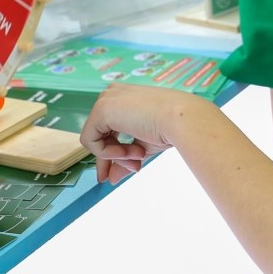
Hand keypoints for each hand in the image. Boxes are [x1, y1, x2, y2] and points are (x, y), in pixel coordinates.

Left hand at [80, 84, 202, 183]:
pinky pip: (91, 141)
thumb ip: (124, 158)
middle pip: (100, 134)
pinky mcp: (100, 110)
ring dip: (117, 156)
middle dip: (113, 158)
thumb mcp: (142, 145)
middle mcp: (112, 94)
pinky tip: (131, 151)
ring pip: (95, 139)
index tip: (121, 170)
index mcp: (124, 97)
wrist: (182, 119)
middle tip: (127, 173)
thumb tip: (110, 178)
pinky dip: (108, 153)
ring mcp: (105, 99)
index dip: (113, 152)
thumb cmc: (171, 128)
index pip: (108, 128)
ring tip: (139, 157)